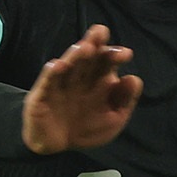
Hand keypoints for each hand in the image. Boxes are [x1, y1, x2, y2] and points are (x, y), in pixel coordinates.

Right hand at [22, 25, 139, 153]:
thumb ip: (124, 100)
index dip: (114, 54)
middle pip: (87, 56)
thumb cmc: (86, 127)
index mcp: (98, 79)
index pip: (106, 61)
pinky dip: (52, 72)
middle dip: (94, 43)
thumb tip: (134, 78)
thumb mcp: (113, 118)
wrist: (56, 145)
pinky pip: (48, 81)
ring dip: (76, 55)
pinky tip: (58, 65)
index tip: (126, 54)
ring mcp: (60, 83)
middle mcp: (79, 77)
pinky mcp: (42, 94)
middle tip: (101, 32)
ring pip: (68, 65)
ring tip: (85, 47)